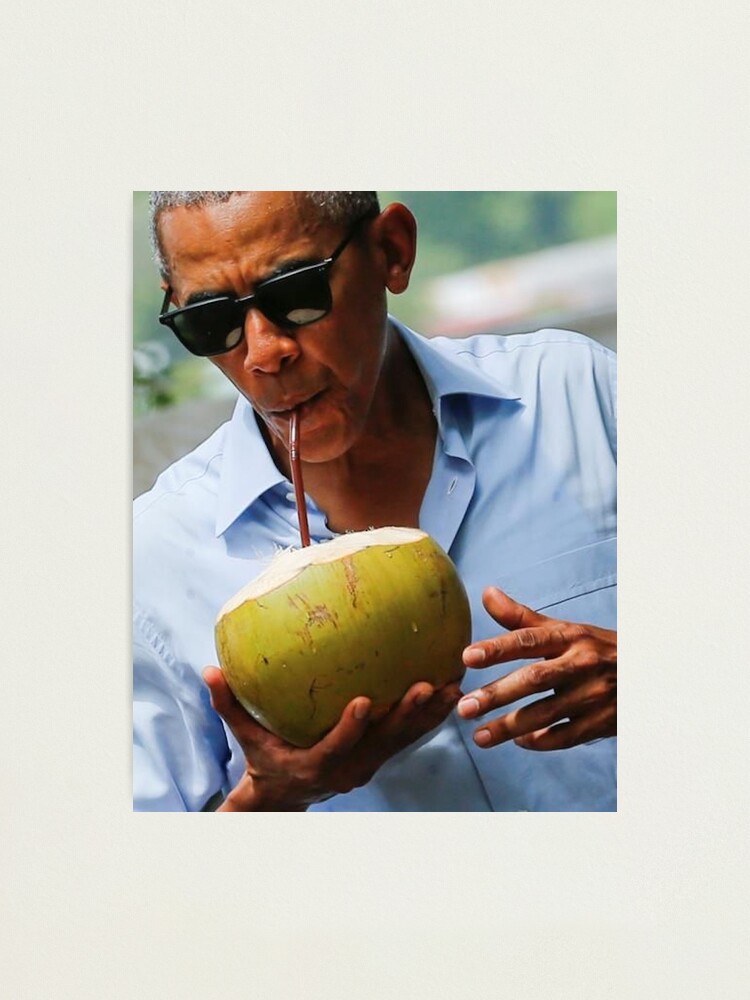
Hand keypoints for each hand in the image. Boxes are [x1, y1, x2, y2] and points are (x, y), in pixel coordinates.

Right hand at [203, 667, 460, 809]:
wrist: (285, 793)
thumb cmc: (263, 758)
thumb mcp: (244, 736)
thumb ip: (229, 705)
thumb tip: (209, 670)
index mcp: (314, 763)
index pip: (336, 747)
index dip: (352, 727)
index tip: (365, 701)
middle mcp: (347, 768)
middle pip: (382, 744)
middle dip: (405, 716)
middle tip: (425, 687)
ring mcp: (367, 764)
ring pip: (403, 740)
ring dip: (429, 715)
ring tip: (454, 686)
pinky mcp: (379, 757)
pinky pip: (408, 737)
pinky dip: (430, 717)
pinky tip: (451, 692)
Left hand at [457, 587, 615, 750]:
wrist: (651, 673)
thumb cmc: (596, 648)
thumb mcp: (565, 629)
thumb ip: (522, 618)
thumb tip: (486, 593)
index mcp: (570, 637)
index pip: (529, 640)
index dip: (498, 648)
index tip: (468, 657)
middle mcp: (581, 664)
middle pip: (535, 680)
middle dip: (497, 694)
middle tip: (464, 706)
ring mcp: (593, 695)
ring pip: (546, 713)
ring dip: (510, 727)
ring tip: (479, 736)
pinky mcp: (602, 722)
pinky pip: (565, 736)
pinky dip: (540, 741)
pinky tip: (518, 741)